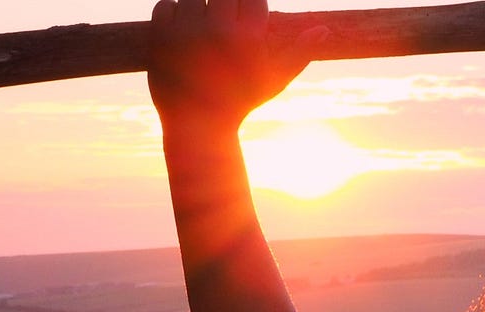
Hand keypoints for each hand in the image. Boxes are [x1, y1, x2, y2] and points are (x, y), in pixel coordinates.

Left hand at [148, 0, 329, 124]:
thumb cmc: (242, 100)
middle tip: (222, 23)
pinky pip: (166, 4)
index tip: (243, 21)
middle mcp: (217, 30)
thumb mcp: (274, 78)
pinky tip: (184, 31)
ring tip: (203, 26)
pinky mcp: (160, 37)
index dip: (248, 6)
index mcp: (247, 38)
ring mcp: (186, 32)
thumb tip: (324, 28)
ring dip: (198, 5)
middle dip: (224, 5)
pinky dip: (174, 12)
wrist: (197, 127)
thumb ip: (300, 51)